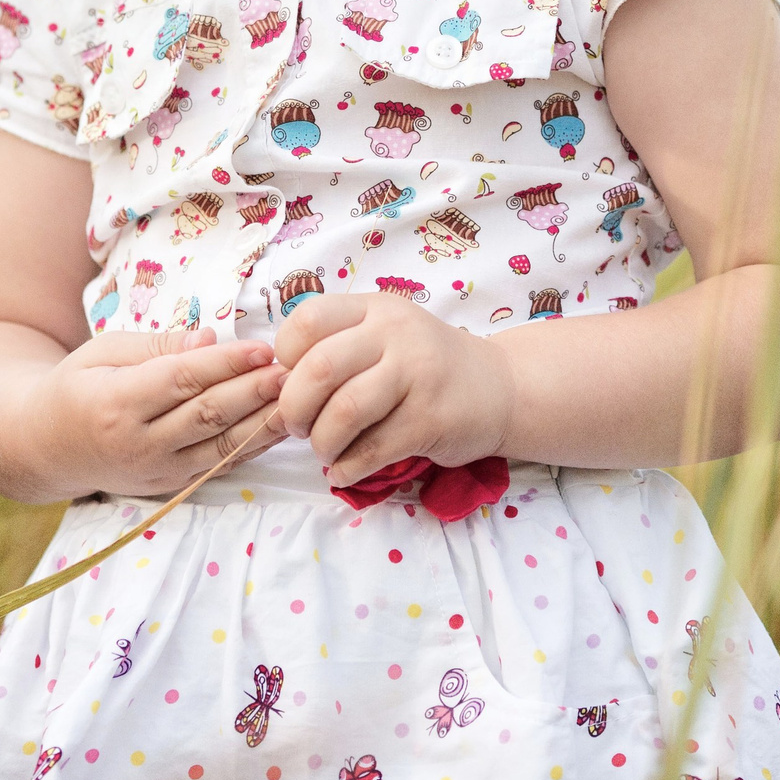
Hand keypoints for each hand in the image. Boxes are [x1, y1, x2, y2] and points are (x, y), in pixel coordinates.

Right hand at [31, 326, 287, 497]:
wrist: (45, 449)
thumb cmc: (75, 387)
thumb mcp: (101, 352)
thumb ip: (156, 347)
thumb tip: (209, 339)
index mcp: (115, 403)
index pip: (181, 381)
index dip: (226, 364)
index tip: (264, 347)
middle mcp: (138, 444)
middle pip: (207, 415)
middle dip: (254, 392)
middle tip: (293, 370)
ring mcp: (157, 471)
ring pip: (221, 446)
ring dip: (263, 423)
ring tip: (298, 397)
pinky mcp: (171, 485)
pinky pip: (219, 465)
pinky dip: (253, 447)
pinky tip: (280, 426)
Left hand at [268, 294, 512, 486]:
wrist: (500, 388)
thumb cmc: (427, 365)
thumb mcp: (387, 334)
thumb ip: (339, 345)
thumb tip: (279, 384)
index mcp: (375, 309)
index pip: (308, 319)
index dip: (286, 357)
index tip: (291, 382)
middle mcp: (396, 334)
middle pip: (320, 368)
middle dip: (295, 408)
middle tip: (298, 427)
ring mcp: (418, 374)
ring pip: (345, 411)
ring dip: (322, 442)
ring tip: (325, 452)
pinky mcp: (432, 418)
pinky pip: (374, 448)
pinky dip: (348, 468)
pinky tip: (344, 471)